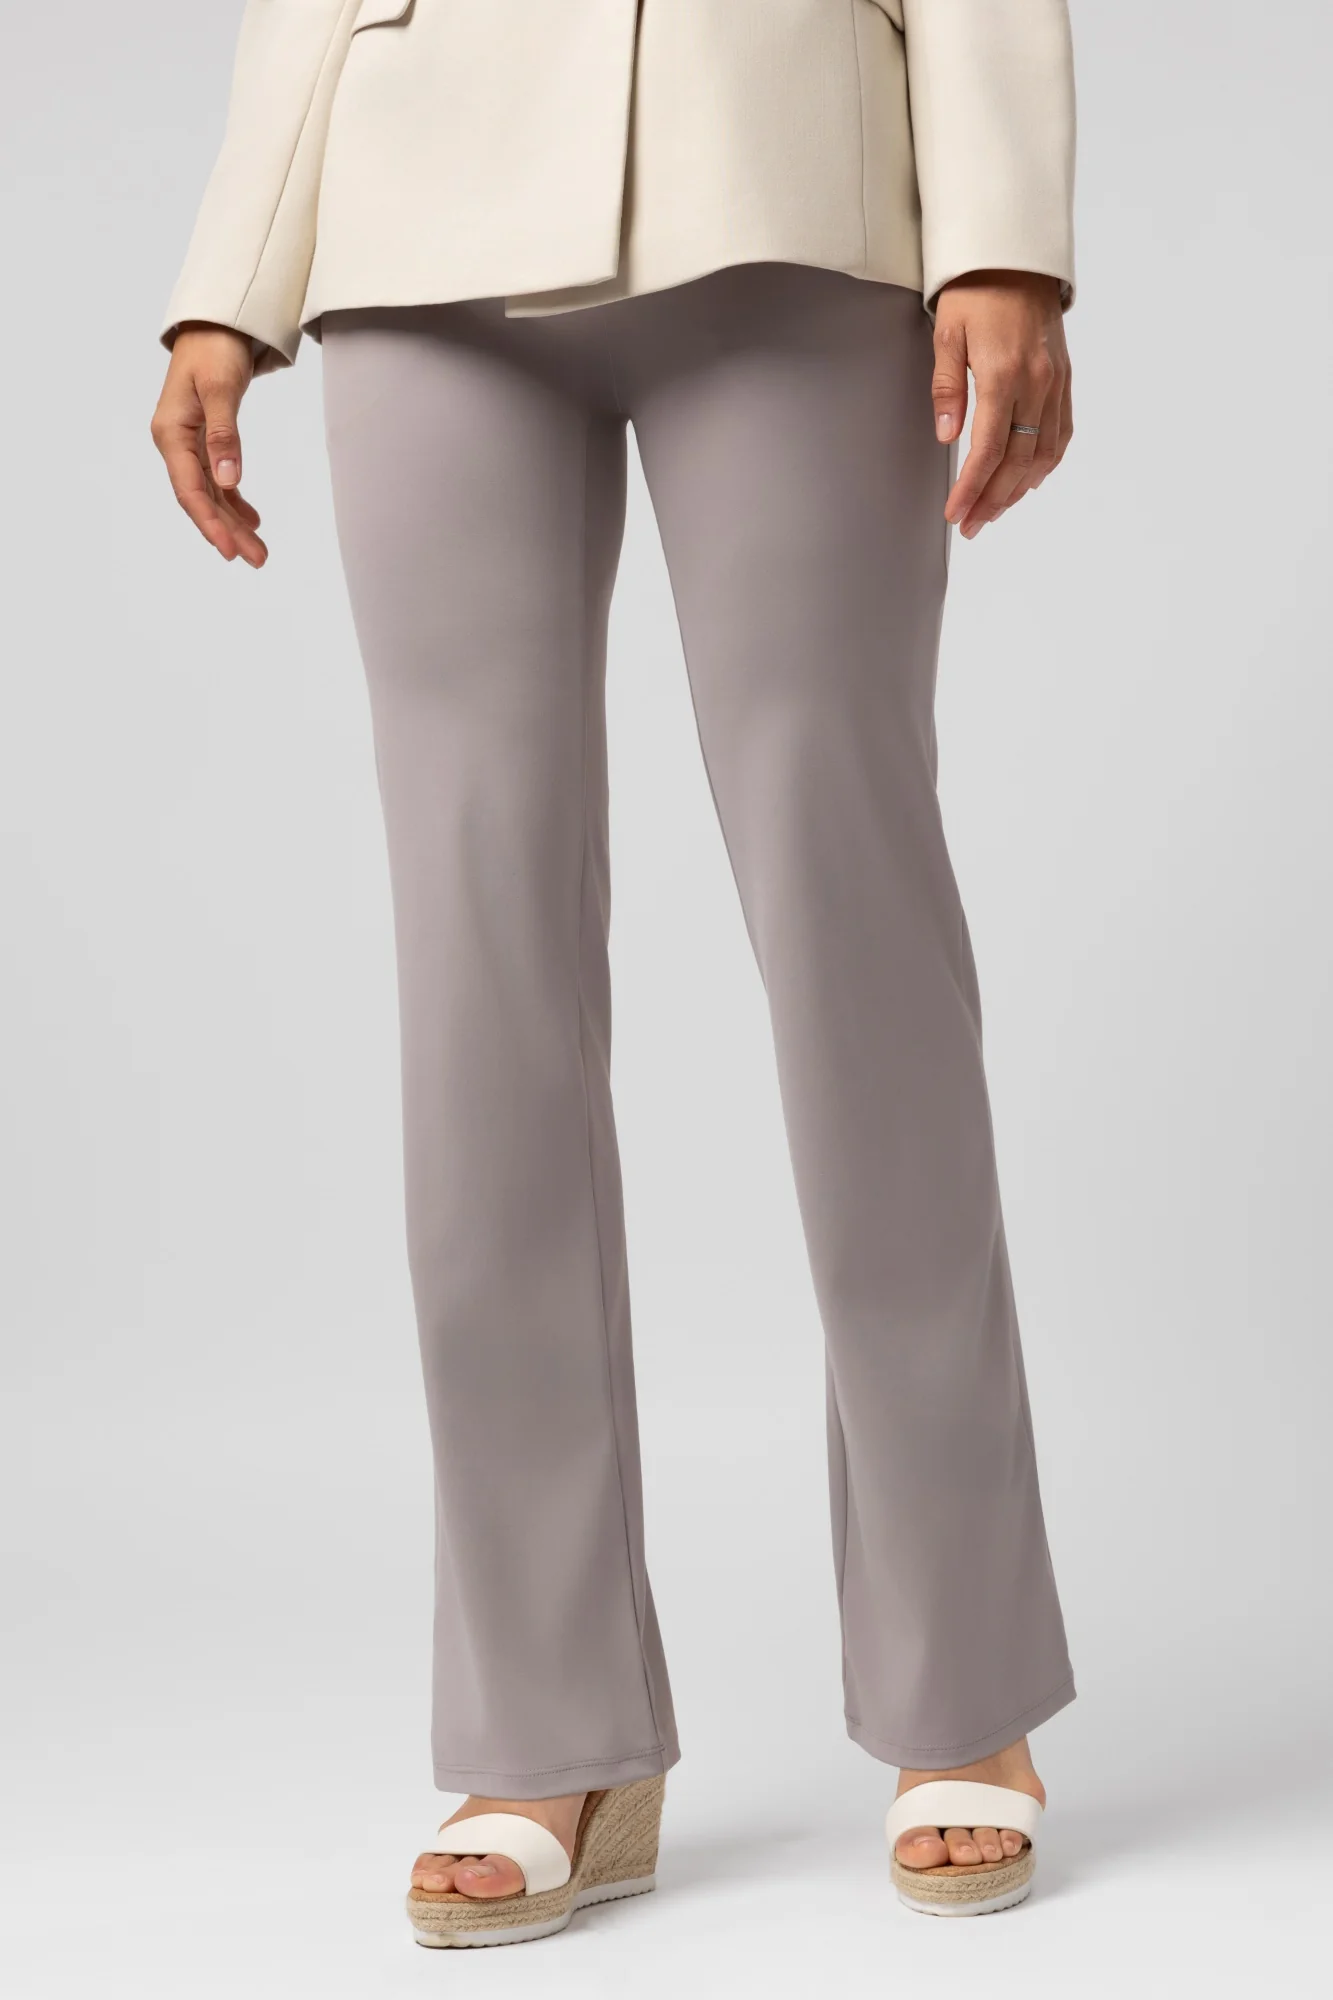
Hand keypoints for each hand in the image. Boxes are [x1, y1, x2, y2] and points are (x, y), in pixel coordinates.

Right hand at [151, 324, 267, 565]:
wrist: (214, 323)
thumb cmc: (214, 349)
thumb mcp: (221, 389)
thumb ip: (225, 435)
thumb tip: (228, 481)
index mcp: (172, 433)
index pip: (189, 490)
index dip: (209, 523)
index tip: (229, 551)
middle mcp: (176, 443)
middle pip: (201, 499)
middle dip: (227, 532)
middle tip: (258, 559)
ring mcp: (190, 444)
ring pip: (211, 494)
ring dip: (233, 523)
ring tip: (259, 551)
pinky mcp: (205, 440)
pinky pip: (217, 481)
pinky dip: (234, 501)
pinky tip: (252, 520)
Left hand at [931, 271, 1072, 538]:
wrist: (1018, 257)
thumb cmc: (976, 291)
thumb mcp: (947, 333)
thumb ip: (946, 387)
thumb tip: (947, 435)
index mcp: (1003, 373)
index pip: (989, 449)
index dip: (971, 489)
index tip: (955, 514)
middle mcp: (1036, 383)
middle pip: (1018, 461)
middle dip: (992, 500)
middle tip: (971, 525)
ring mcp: (1055, 383)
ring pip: (1043, 454)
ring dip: (1019, 490)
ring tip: (994, 510)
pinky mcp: (1065, 379)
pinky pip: (1061, 433)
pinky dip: (1045, 463)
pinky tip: (1028, 481)